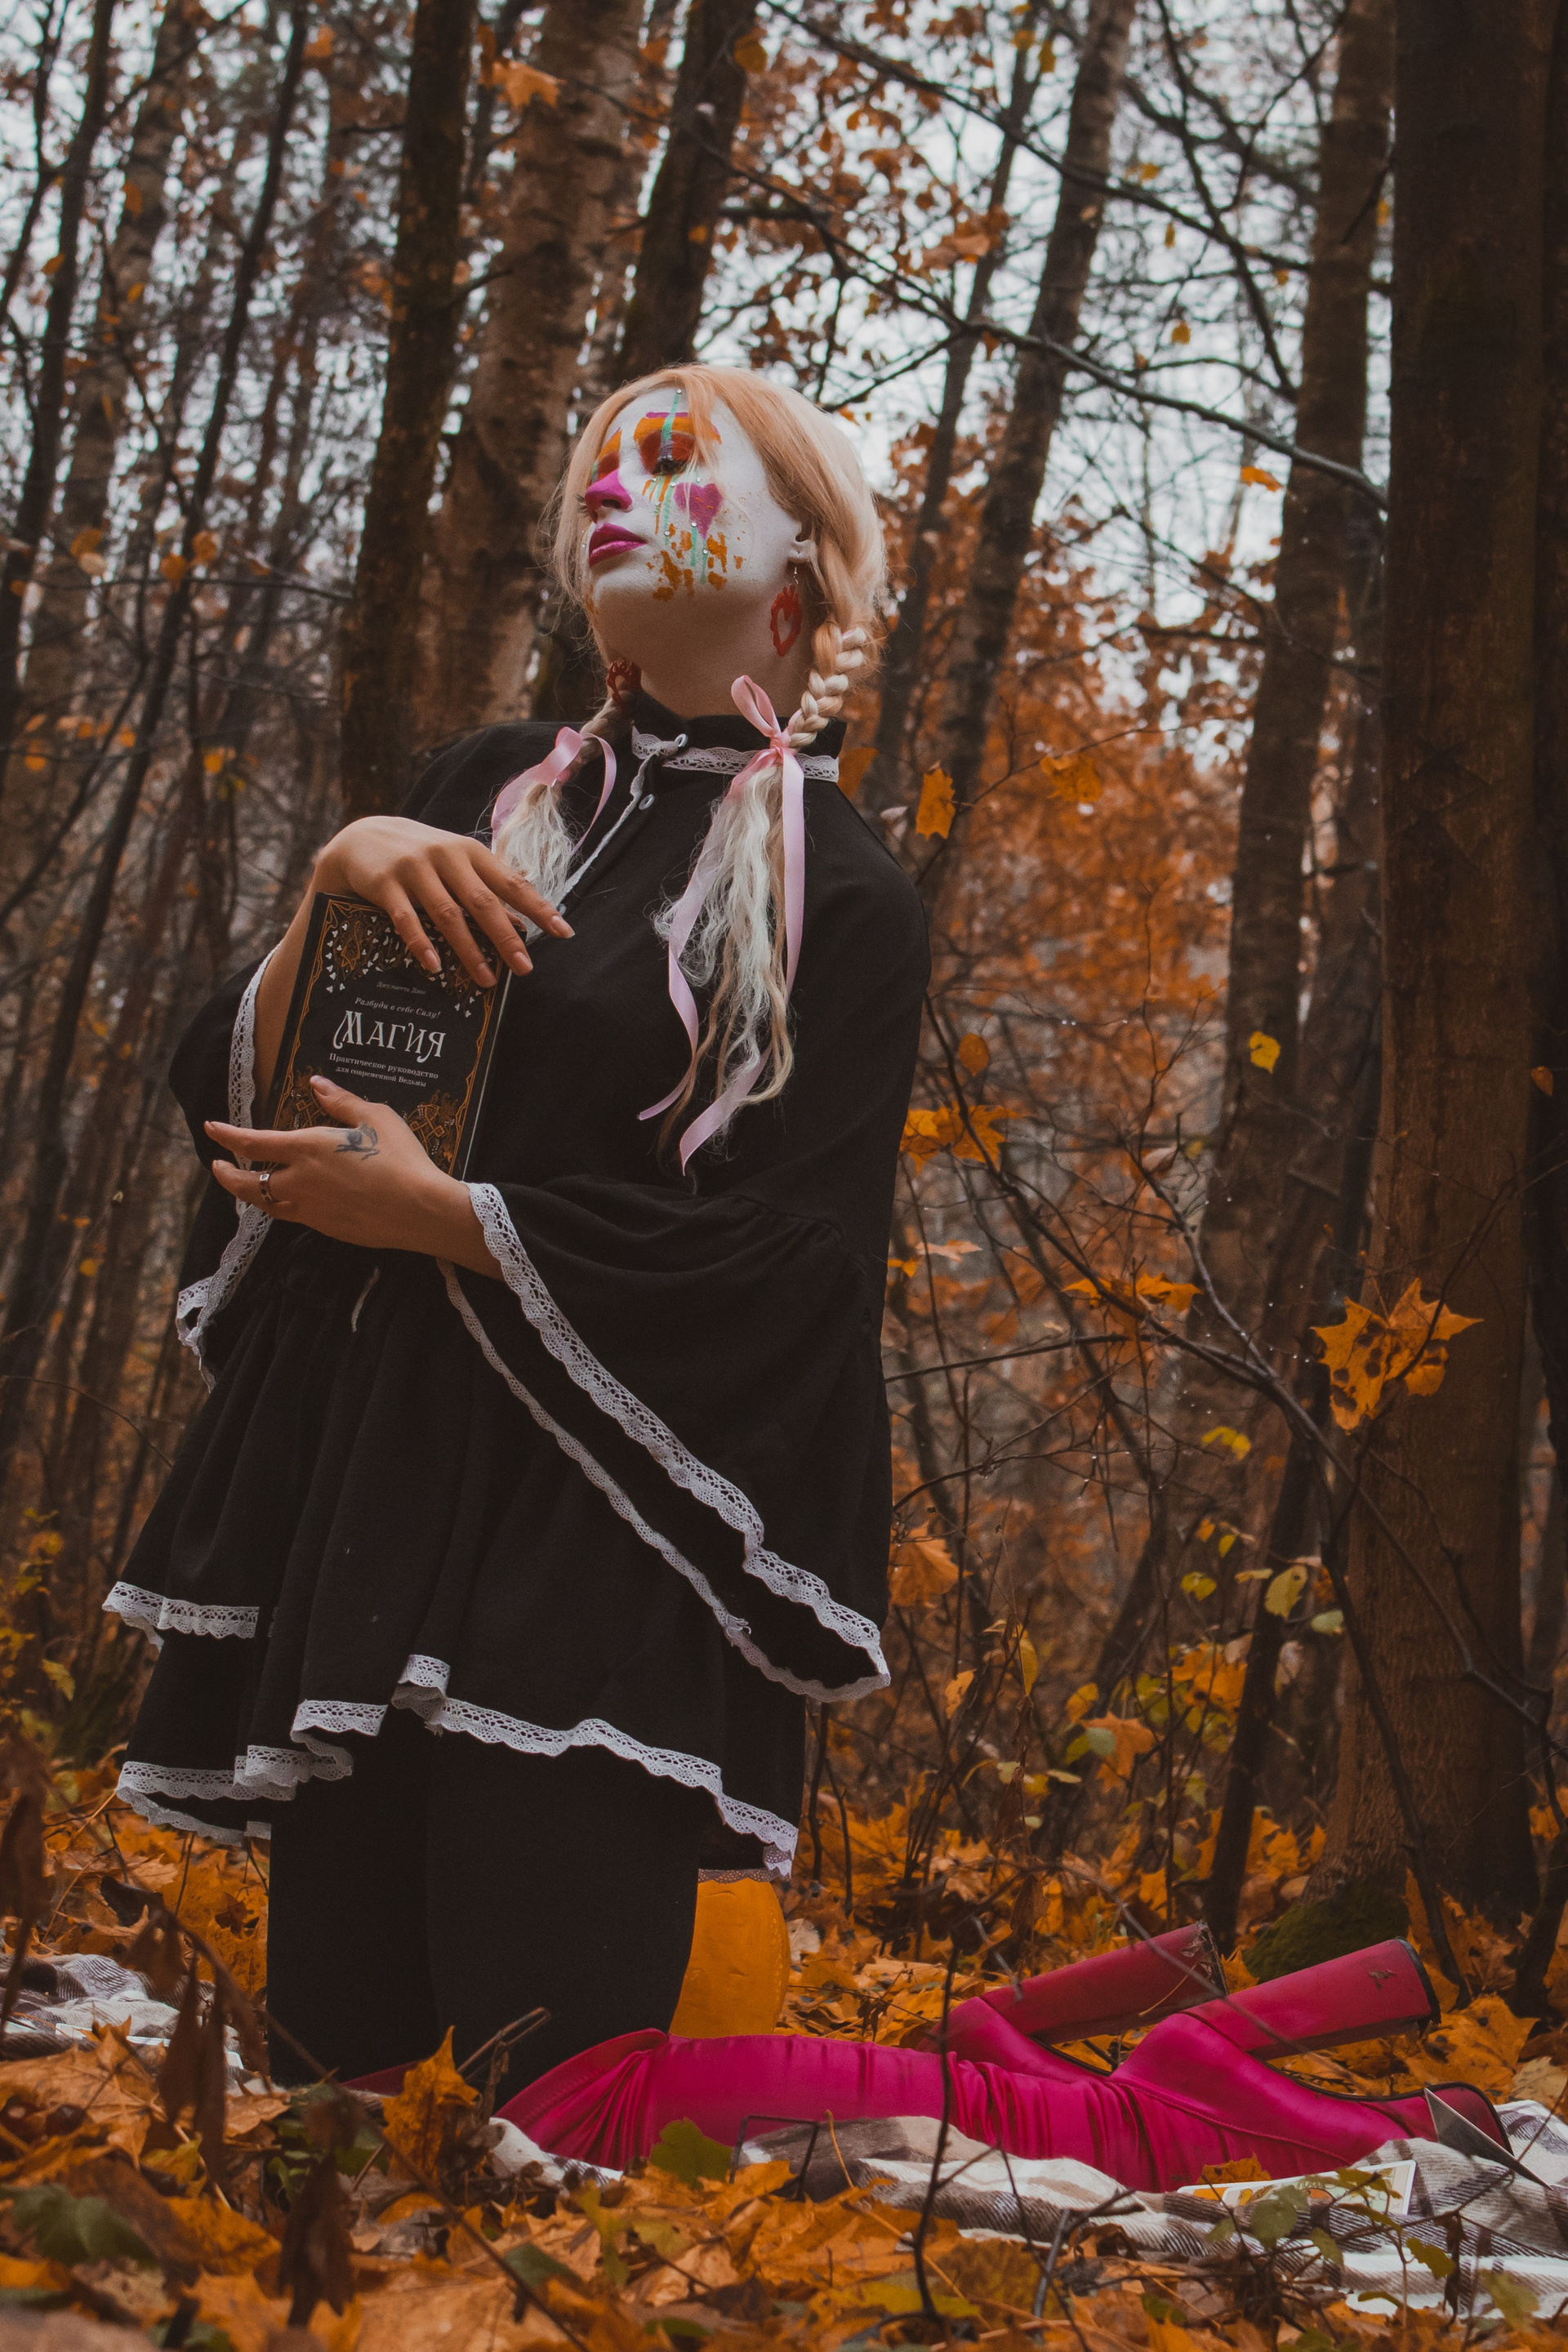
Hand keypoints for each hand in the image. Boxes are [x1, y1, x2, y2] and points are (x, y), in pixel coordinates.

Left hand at [206, 1076, 495, 1271]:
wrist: (420, 1209)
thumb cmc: (401, 1158)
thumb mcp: (375, 1118)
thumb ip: (341, 1102)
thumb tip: (316, 1084)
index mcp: (308, 1148)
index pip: (254, 1143)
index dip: (227, 1135)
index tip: (211, 1128)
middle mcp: (300, 1181)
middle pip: (248, 1182)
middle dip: (227, 1173)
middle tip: (218, 1165)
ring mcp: (310, 1209)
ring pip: (265, 1204)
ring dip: (248, 1193)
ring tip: (245, 1184)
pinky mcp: (325, 1227)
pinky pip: (291, 1215)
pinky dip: (279, 1206)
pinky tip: (286, 1200)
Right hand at [314, 815, 573, 987]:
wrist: (361, 839)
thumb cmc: (420, 857)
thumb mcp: (456, 865)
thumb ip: (486, 889)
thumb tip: (521, 926)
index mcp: (471, 853)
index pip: (511, 883)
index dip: (538, 907)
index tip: (563, 931)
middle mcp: (446, 856)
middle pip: (483, 902)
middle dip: (506, 937)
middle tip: (525, 968)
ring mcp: (415, 868)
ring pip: (447, 913)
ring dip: (469, 949)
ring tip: (486, 979)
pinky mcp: (386, 883)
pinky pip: (406, 919)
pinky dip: (421, 944)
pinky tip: (435, 967)